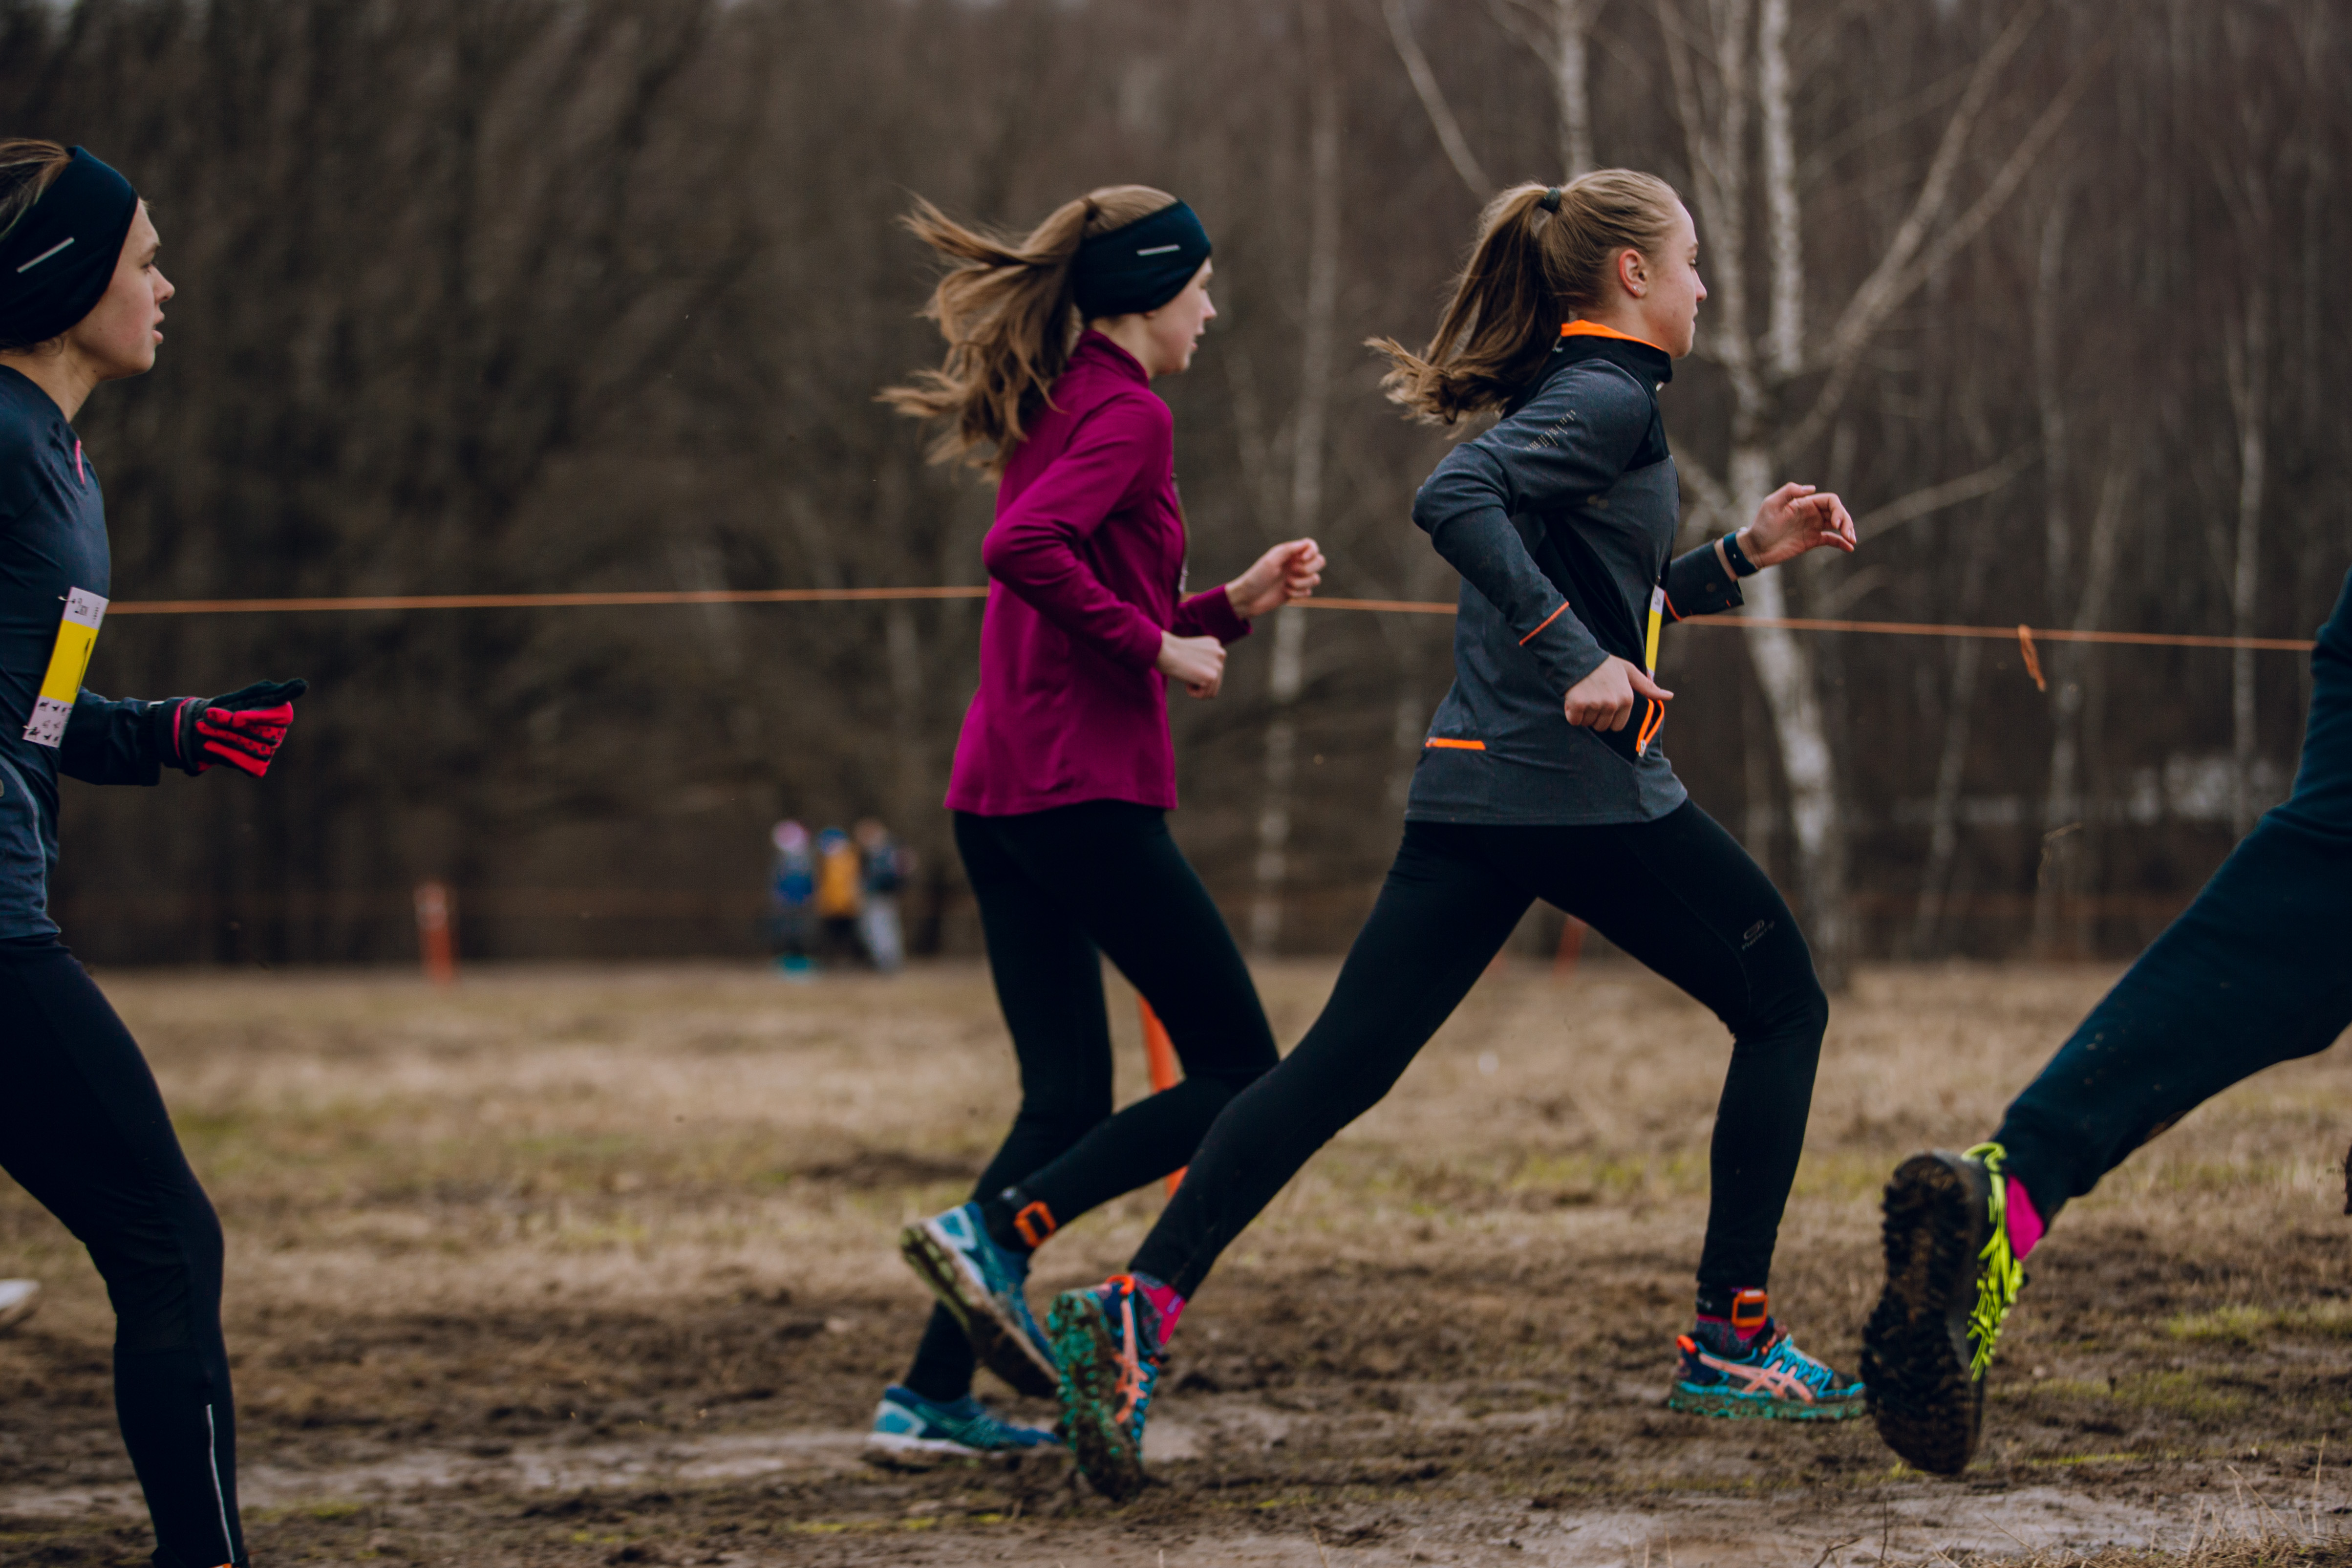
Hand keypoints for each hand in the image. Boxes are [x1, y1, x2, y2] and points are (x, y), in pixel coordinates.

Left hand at [167, 677, 307, 776]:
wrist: (206, 724)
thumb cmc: (231, 705)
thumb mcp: (251, 694)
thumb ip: (277, 691)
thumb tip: (304, 685)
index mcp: (281, 713)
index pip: (279, 717)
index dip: (257, 718)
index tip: (237, 718)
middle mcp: (278, 734)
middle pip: (258, 732)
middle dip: (230, 725)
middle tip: (207, 716)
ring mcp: (269, 752)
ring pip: (248, 747)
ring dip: (221, 736)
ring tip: (201, 726)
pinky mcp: (257, 766)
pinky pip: (244, 762)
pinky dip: (224, 752)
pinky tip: (209, 744)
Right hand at [1157, 633, 1225, 698]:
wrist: (1162, 649)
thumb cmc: (1169, 652)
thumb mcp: (1191, 653)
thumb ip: (1203, 660)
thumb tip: (1209, 677)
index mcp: (1215, 645)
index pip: (1214, 670)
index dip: (1197, 673)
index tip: (1187, 664)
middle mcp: (1220, 653)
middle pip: (1215, 682)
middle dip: (1199, 682)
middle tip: (1185, 670)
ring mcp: (1218, 665)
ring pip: (1211, 692)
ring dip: (1196, 689)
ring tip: (1186, 674)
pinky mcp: (1212, 677)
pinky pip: (1204, 696)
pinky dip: (1192, 693)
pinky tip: (1185, 680)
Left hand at [1224, 538, 1325, 618]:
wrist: (1247, 599)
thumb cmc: (1257, 577)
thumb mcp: (1271, 560)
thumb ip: (1289, 550)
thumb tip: (1307, 543)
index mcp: (1289, 553)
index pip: (1311, 545)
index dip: (1312, 551)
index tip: (1302, 558)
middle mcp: (1295, 564)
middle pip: (1319, 561)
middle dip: (1309, 568)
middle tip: (1293, 571)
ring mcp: (1296, 579)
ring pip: (1315, 579)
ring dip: (1302, 583)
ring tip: (1286, 584)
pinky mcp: (1295, 592)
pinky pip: (1308, 592)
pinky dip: (1298, 593)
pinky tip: (1285, 593)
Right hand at [1563, 656, 1671, 731]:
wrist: (1579, 656)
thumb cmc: (1605, 665)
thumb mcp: (1629, 672)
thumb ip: (1647, 687)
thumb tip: (1670, 696)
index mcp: (1627, 698)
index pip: (1617, 726)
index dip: (1608, 716)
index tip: (1604, 701)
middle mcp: (1613, 703)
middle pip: (1601, 726)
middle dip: (1595, 716)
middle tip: (1592, 697)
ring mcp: (1595, 704)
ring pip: (1587, 723)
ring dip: (1583, 714)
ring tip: (1584, 695)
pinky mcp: (1578, 704)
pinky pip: (1574, 720)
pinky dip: (1571, 713)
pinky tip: (1574, 698)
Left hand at [1738, 482, 1856, 568]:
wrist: (1755, 547)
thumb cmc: (1761, 524)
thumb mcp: (1771, 504)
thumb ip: (1789, 492)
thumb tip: (1812, 488)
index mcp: (1805, 503)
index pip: (1830, 501)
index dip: (1838, 509)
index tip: (1835, 523)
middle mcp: (1812, 513)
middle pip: (1837, 512)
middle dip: (1846, 521)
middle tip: (1848, 533)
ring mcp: (1813, 527)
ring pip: (1837, 526)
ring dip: (1848, 530)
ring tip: (1852, 540)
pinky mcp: (1812, 541)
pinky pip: (1831, 540)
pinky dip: (1841, 543)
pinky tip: (1849, 548)